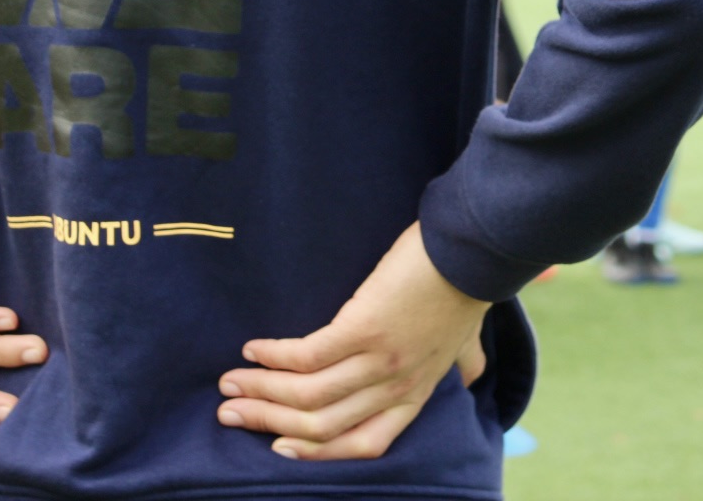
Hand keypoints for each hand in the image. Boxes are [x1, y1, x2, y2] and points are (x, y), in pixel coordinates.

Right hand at [216, 222, 489, 461]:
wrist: (473, 250)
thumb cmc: (467, 288)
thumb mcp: (468, 338)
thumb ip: (462, 362)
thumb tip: (468, 377)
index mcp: (416, 394)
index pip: (362, 444)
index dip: (316, 451)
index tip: (279, 447)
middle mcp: (395, 387)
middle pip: (321, 424)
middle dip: (269, 422)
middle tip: (231, 413)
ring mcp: (379, 361)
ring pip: (307, 396)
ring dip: (261, 392)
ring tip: (229, 384)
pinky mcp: (363, 328)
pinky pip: (306, 356)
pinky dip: (274, 357)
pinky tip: (252, 350)